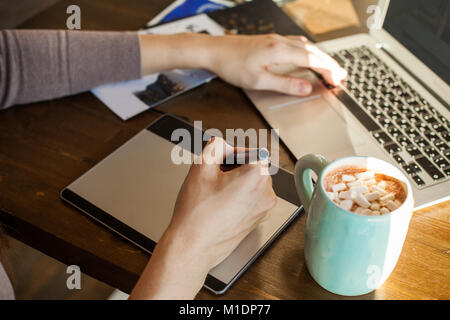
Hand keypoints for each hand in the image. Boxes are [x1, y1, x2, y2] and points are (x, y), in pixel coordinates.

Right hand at [130, 137, 276, 298]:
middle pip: (252, 167)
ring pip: (251, 183)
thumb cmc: (197, 213)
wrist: (193, 246)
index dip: (230, 154)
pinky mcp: (258, 219)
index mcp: (257, 175)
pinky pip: (251, 199)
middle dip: (233, 168)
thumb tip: (222, 144)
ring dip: (236, 182)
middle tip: (213, 178)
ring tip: (215, 194)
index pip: (249, 151)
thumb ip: (215, 145)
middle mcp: (266, 192)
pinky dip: (238, 197)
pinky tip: (220, 205)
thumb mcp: (201, 166)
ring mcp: (264, 208)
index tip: (219, 162)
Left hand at [207, 34, 346, 95]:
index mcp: (279, 51)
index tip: (337, 80)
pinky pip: (296, 44)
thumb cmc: (232, 66)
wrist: (214, 51)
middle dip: (329, 63)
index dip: (327, 70)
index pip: (312, 60)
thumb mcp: (258, 81)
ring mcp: (275, 39)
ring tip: (329, 67)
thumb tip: (306, 87)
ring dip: (319, 57)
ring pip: (305, 46)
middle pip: (313, 51)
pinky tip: (307, 55)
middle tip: (341, 75)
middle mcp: (280, 42)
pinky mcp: (270, 41)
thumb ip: (285, 84)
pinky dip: (308, 51)